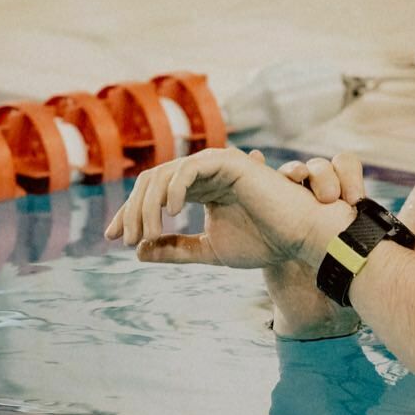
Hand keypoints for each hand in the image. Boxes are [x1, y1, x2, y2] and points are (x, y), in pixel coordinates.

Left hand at [106, 148, 353, 269]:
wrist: (301, 240)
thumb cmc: (265, 243)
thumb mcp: (210, 250)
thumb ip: (176, 249)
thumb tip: (138, 251)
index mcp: (199, 189)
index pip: (153, 192)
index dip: (129, 212)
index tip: (114, 238)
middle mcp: (204, 172)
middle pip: (151, 180)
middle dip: (132, 209)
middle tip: (126, 239)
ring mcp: (215, 164)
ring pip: (164, 174)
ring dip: (148, 205)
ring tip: (147, 233)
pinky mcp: (229, 162)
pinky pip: (189, 169)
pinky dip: (174, 188)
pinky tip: (170, 213)